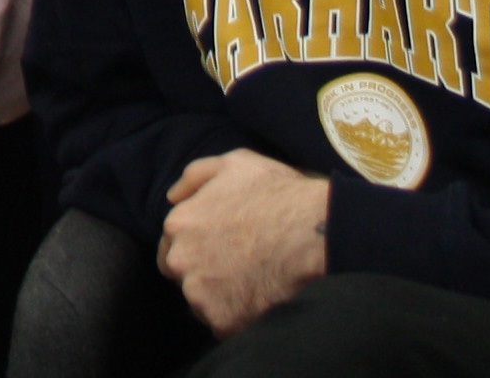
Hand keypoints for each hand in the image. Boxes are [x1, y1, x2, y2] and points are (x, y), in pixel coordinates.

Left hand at [160, 149, 327, 336]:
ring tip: (256, 284)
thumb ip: (195, 176)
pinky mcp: (224, 323)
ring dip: (222, 300)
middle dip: (205, 276)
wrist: (318, 235)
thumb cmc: (279, 196)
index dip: (197, 249)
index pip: (171, 247)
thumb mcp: (235, 164)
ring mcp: (200, 295)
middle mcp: (181, 261)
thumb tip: (172, 196)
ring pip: (203, 305)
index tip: (222, 250)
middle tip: (241, 269)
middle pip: (185, 278)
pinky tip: (264, 302)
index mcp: (179, 224)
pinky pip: (226, 326)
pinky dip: (241, 319)